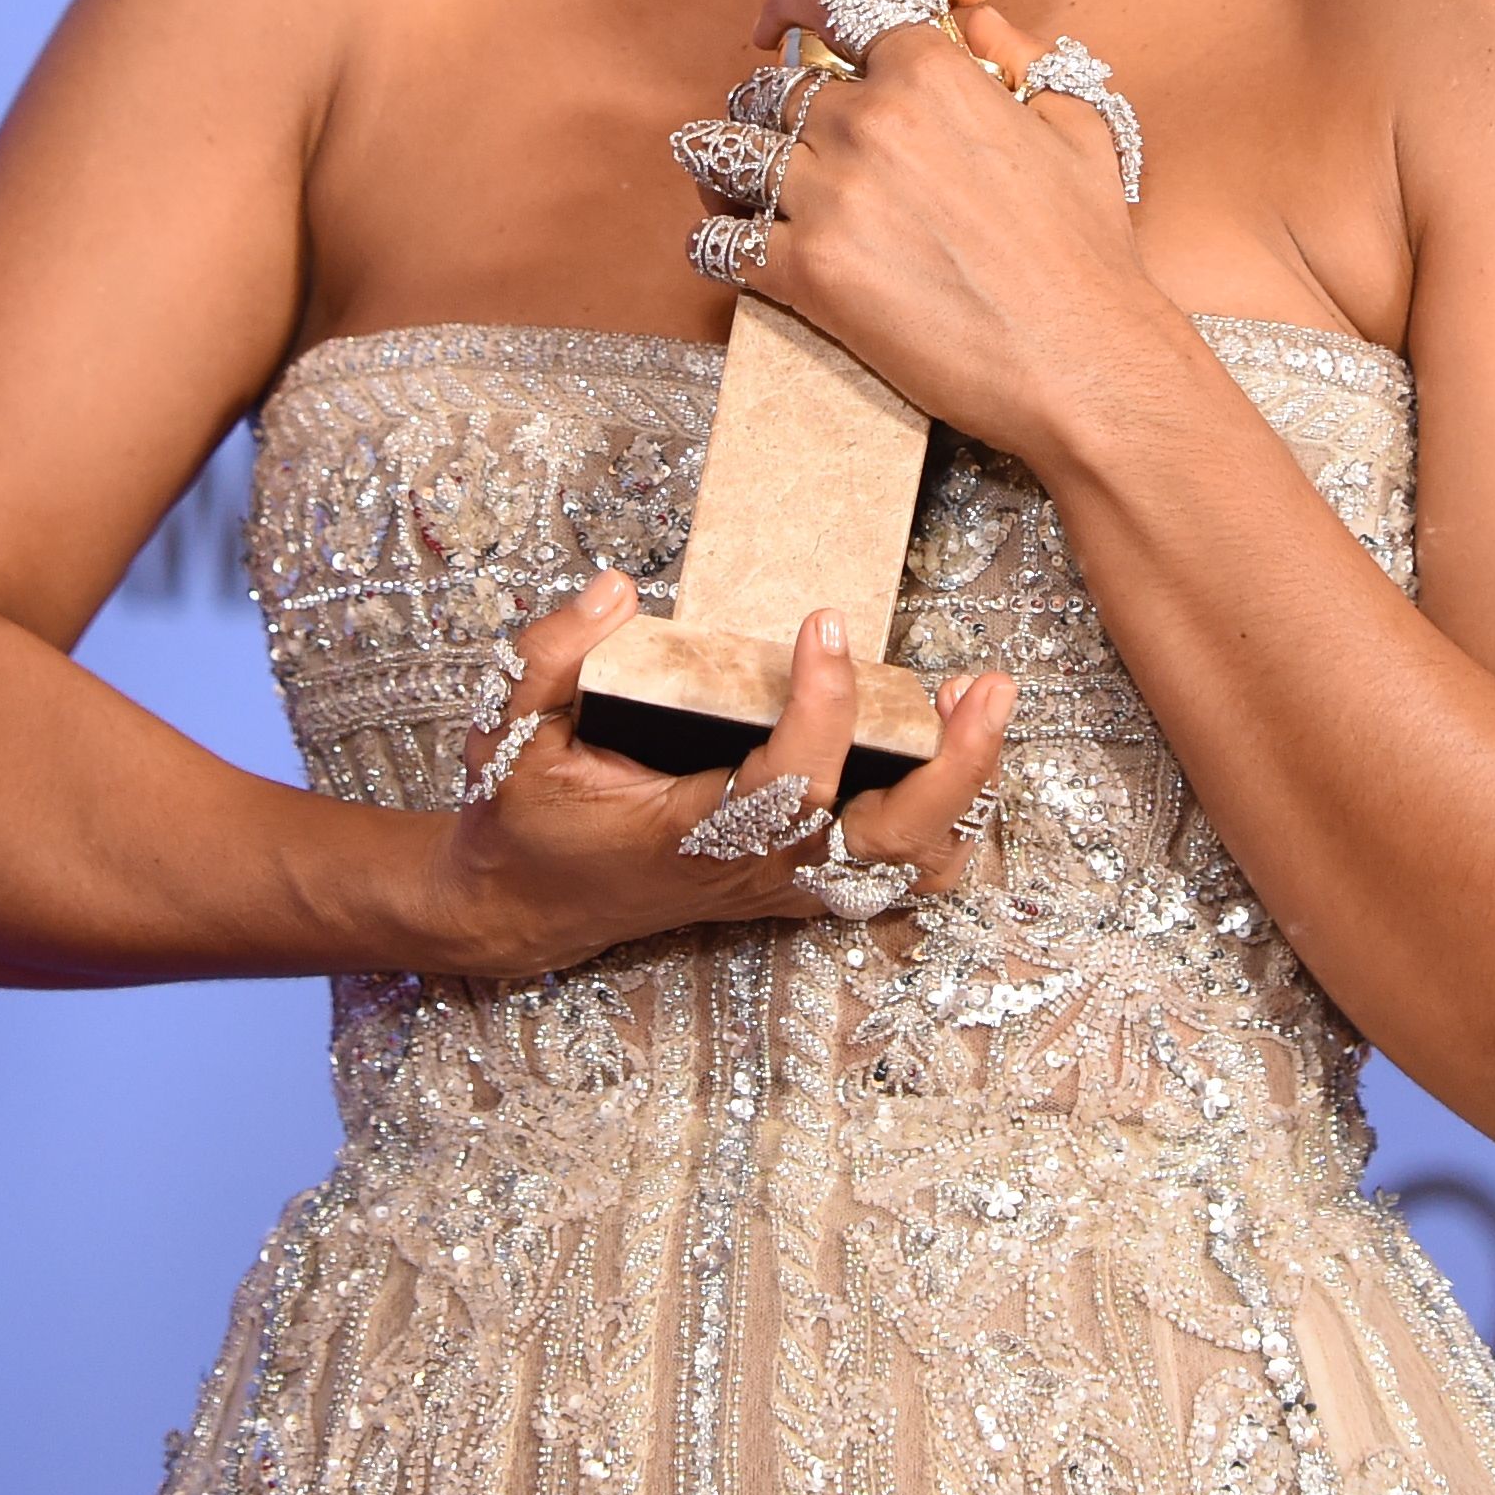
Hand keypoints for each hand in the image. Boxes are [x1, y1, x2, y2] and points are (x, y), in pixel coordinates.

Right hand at [439, 570, 1015, 978]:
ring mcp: (785, 883)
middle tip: (983, 684)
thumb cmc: (527, 819)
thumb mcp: (511, 735)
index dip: (823, 709)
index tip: (827, 625)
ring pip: (908, 860)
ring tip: (982, 700)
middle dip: (953, 768)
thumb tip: (614, 591)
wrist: (524, 903)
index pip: (788, 787)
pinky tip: (955, 750)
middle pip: (888, 842)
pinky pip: (896, 868)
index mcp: (694, 838)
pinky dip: (943, 819)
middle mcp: (757, 870)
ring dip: (963, 786)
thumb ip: (554, 658)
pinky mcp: (797, 881)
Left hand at [693, 0, 1166, 458]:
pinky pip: (718, 240)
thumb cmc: (1086, 252)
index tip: (770, 25)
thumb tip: (977, 20)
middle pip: (768, 90)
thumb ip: (1020, 57)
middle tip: (763, 133)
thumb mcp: (1076, 125)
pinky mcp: (807, 272)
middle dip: (760, 109)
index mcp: (930, 72)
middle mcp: (868, 120)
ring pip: (727, 154)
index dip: (789, 5)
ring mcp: (830, 195)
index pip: (832, 5)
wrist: (1082, 361)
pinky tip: (721, 244)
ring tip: (723, 181)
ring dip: (720, 166)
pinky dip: (711, 240)